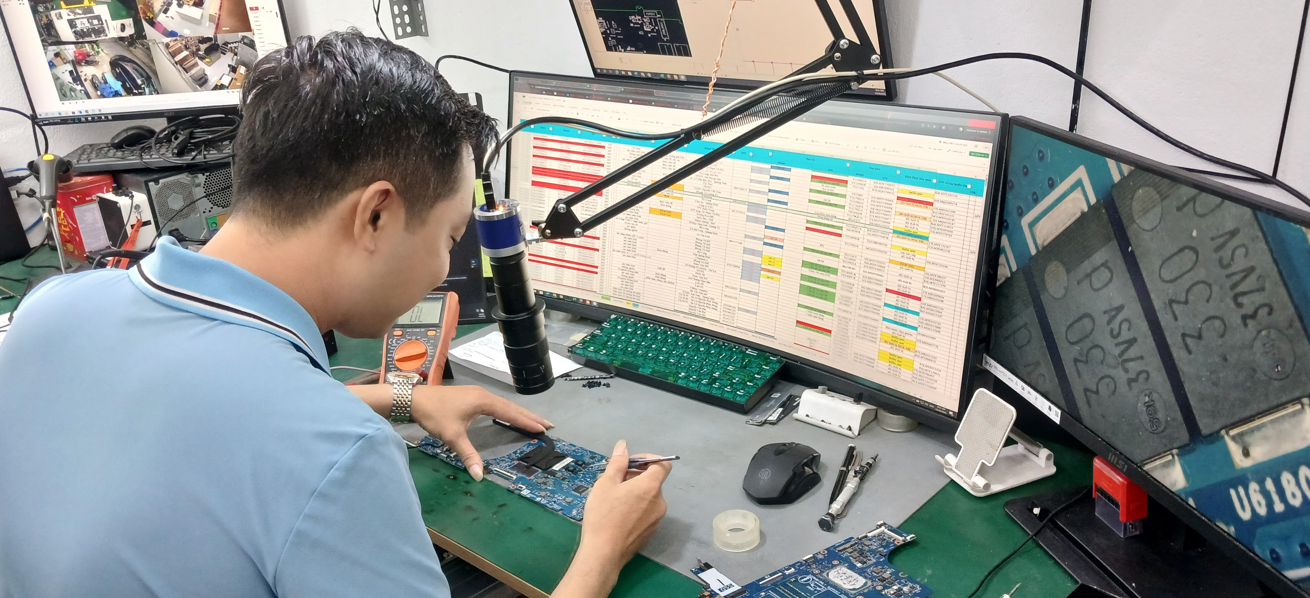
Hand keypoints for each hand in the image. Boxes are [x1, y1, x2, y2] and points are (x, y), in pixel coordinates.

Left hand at [409, 385, 550, 481]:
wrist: (414, 399)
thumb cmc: (434, 414)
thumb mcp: (452, 435)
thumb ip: (467, 454)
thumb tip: (479, 475)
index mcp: (483, 401)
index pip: (510, 413)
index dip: (527, 422)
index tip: (543, 429)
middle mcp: (483, 395)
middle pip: (512, 407)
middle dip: (529, 417)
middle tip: (547, 424)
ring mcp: (477, 394)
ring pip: (504, 405)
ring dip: (519, 413)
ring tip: (533, 421)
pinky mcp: (471, 396)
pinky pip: (496, 404)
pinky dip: (507, 411)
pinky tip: (509, 415)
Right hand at [554, 440, 670, 596]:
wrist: (604, 553)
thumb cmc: (603, 515)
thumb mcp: (606, 484)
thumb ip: (618, 463)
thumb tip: (623, 446)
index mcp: (651, 487)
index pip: (663, 464)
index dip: (649, 458)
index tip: (631, 462)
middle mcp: (660, 502)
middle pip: (653, 481)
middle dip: (636, 476)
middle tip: (614, 481)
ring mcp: (657, 519)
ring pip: (649, 498)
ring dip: (635, 492)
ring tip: (612, 499)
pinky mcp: (651, 532)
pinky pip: (646, 512)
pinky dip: (636, 507)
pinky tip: (617, 515)